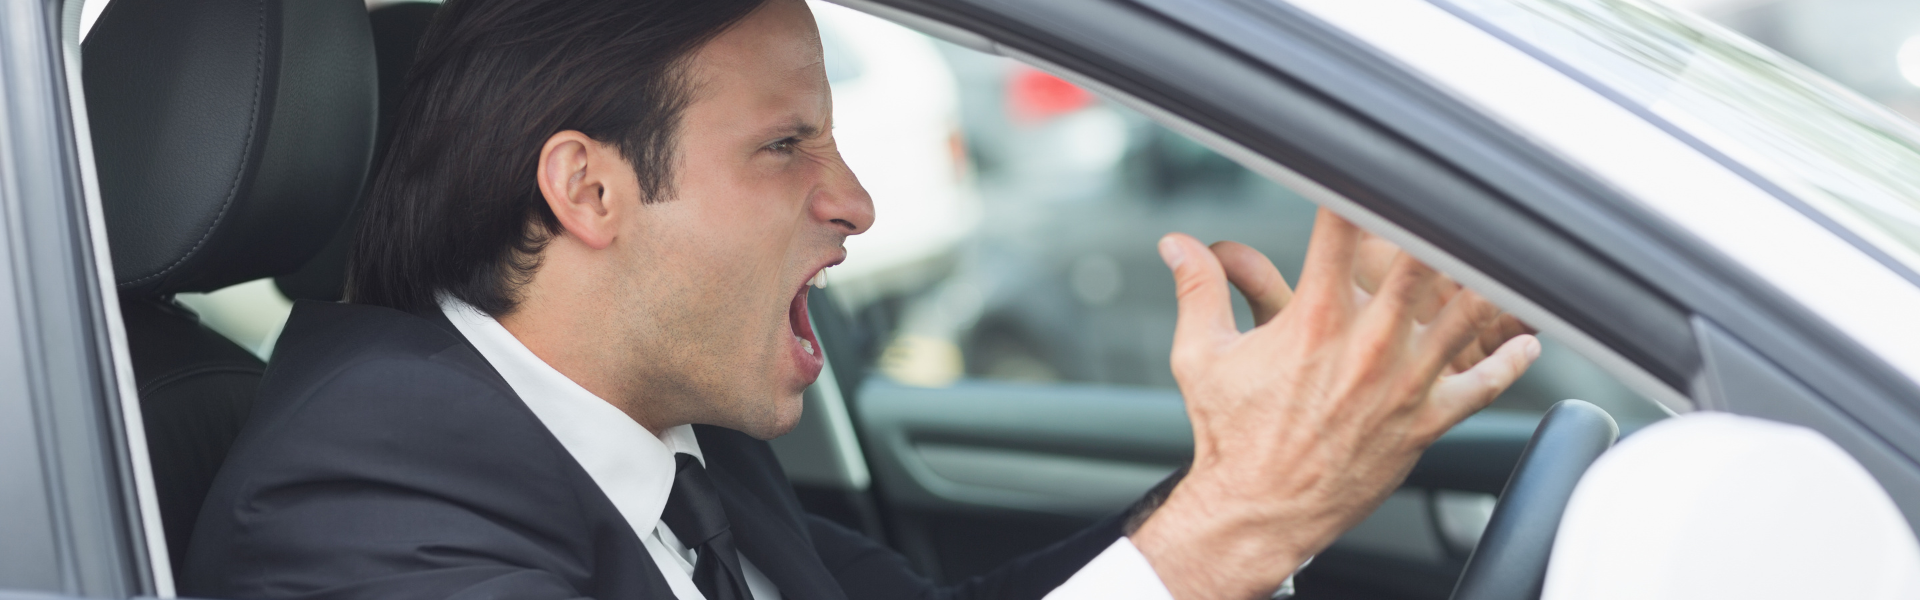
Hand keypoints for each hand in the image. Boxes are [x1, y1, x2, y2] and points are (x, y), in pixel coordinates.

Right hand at [1131, 209, 1539, 599]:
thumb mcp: (1200, 356)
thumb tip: (1176, 244)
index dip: (1360, 191)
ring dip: (1489, 282)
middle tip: (1464, 191)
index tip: (1376, 163)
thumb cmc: (1230, 437)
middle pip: (1422, 264)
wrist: (1258, 512)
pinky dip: (1510, 362)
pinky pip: (1484, 386)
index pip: (1342, 233)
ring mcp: (1402, 385)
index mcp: (1313, 320)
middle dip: (1441, 225)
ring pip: (1466, 317)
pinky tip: (1527, 340)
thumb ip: (1198, 290)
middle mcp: (1366, 347)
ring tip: (1510, 250)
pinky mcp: (1425, 423)